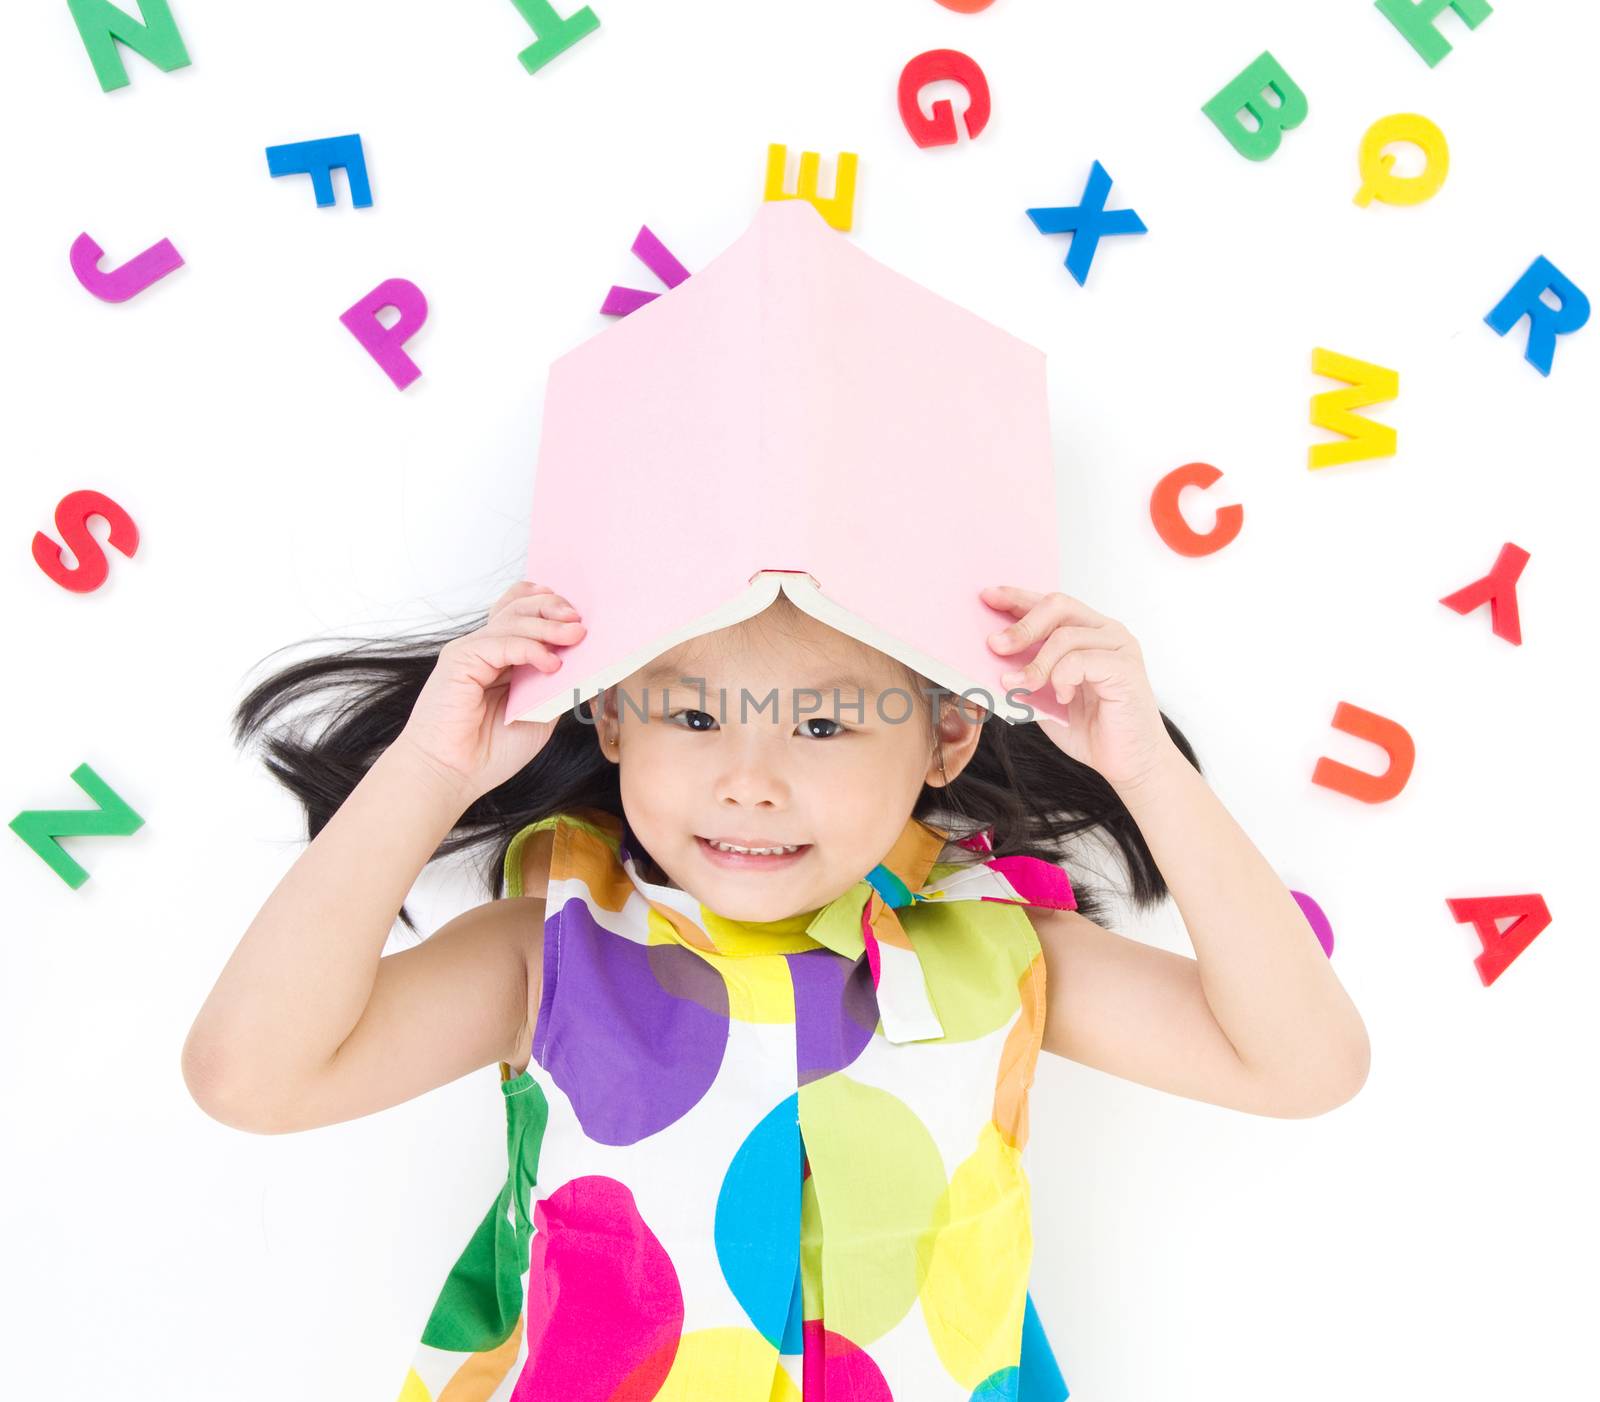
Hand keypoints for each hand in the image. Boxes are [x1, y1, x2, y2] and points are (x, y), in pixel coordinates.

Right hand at [393, 580, 585, 802]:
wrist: (453, 774)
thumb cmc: (491, 751)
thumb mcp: (539, 714)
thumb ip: (557, 686)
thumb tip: (586, 662)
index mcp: (502, 658)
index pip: (522, 614)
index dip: (547, 605)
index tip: (576, 613)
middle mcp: (485, 649)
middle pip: (518, 609)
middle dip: (552, 609)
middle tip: (578, 621)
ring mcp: (471, 651)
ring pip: (512, 621)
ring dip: (548, 626)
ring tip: (576, 635)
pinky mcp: (460, 659)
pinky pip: (502, 643)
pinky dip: (530, 649)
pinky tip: (551, 664)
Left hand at [981, 585, 1176, 790]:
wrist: (1129, 763)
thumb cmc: (1091, 729)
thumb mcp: (1046, 697)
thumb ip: (1026, 674)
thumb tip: (991, 657)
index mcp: (1089, 632)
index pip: (1050, 604)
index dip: (1018, 598)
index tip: (988, 597)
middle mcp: (1106, 632)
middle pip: (1058, 606)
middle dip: (1021, 625)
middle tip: (995, 646)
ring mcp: (1119, 647)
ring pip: (1065, 635)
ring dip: (1034, 663)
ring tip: (1018, 686)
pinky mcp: (1125, 668)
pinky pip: (1079, 660)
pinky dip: (1061, 678)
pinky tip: (1062, 697)